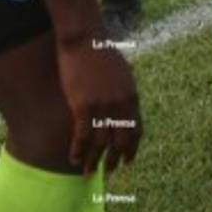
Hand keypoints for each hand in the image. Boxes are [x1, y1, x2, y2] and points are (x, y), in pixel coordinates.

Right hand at [57, 34, 142, 174]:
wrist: (84, 38)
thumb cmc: (100, 51)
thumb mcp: (122, 72)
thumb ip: (124, 91)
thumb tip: (125, 104)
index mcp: (132, 96)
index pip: (136, 130)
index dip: (131, 149)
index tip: (127, 161)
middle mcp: (120, 104)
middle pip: (120, 141)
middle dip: (114, 159)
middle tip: (108, 170)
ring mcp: (102, 106)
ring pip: (100, 143)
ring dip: (94, 161)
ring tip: (88, 172)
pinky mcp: (83, 106)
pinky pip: (82, 137)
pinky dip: (78, 151)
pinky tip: (74, 159)